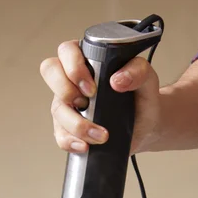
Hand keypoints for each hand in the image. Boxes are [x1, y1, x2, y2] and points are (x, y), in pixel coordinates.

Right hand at [40, 40, 160, 154]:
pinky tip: (85, 146)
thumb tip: (117, 80)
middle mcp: (72, 80)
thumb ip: (138, 71)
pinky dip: (71, 142)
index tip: (92, 87)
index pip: (67, 51)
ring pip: (57, 109)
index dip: (73, 67)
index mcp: (88, 60)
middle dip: (66, 90)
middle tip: (87, 103)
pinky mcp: (69, 129)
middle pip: (50, 72)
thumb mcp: (147, 79)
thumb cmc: (142, 98)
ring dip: (77, 124)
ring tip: (102, 135)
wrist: (147, 127)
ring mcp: (68, 105)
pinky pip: (60, 135)